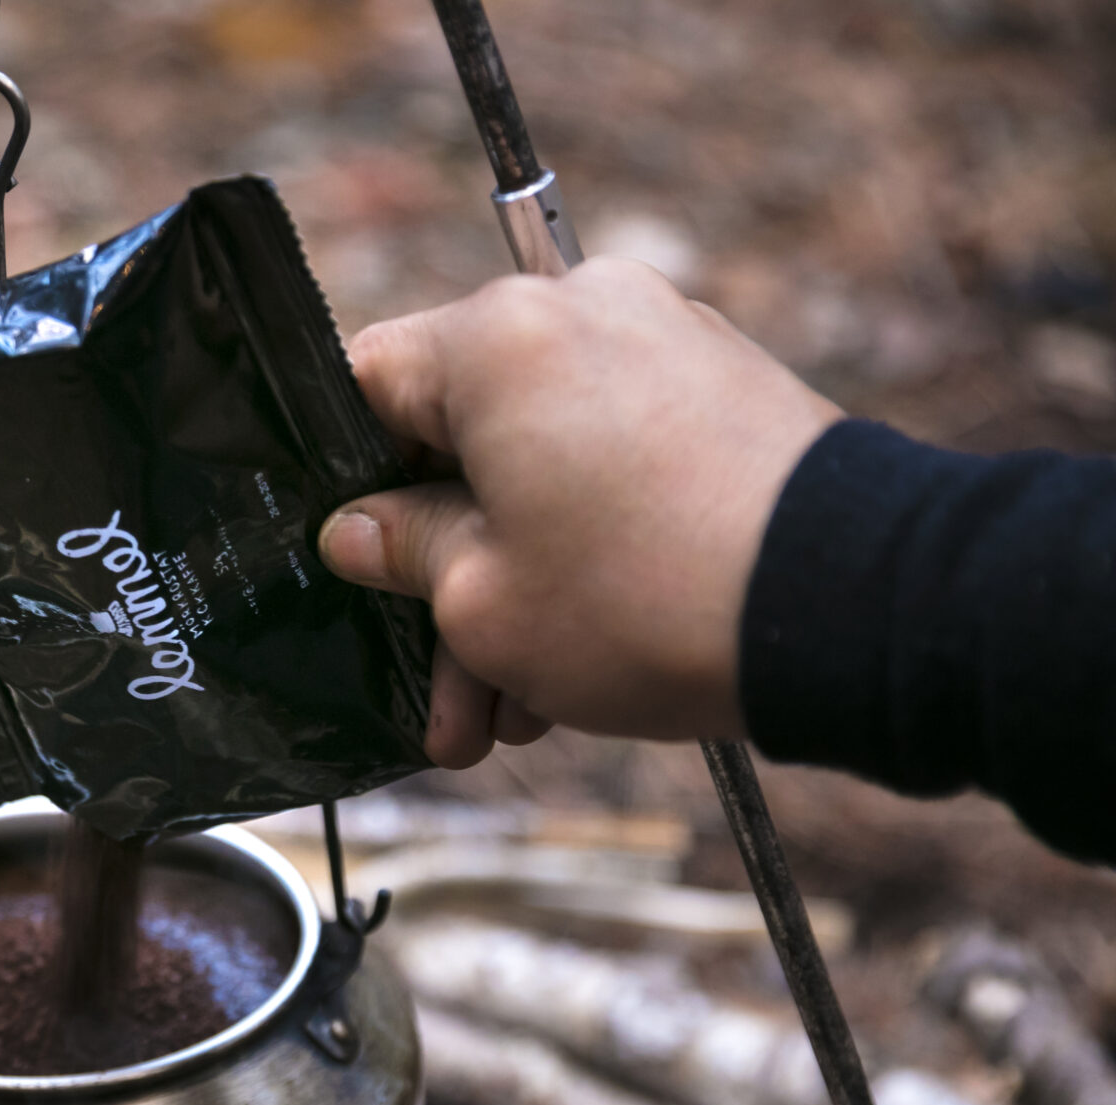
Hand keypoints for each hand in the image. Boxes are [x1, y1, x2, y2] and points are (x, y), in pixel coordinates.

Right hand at [316, 258, 843, 767]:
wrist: (849, 608)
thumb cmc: (645, 598)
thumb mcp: (480, 600)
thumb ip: (403, 551)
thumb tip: (358, 530)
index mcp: (496, 340)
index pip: (366, 381)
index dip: (342, 481)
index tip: (352, 563)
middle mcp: (578, 312)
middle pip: (461, 440)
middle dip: (443, 573)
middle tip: (436, 681)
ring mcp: (662, 343)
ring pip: (540, 465)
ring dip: (515, 582)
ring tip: (515, 706)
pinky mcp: (723, 388)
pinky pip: (614, 460)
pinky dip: (586, 544)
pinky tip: (579, 657)